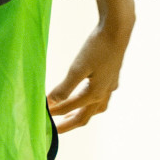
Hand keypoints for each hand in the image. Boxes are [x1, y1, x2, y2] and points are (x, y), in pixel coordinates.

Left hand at [46, 3, 132, 132]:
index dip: (54, 112)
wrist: (118, 30)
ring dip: (82, 115)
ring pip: (96, 108)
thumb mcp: (78, 68)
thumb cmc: (98, 47)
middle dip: (69, 124)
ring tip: (71, 116)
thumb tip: (51, 103)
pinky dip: (91, 103)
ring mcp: (110, 85)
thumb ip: (64, 88)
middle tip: (56, 130)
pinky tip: (88, 96)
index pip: (69, 108)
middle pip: (84, 116)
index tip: (41, 114)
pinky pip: (102, 98)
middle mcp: (104, 93)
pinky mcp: (112, 76)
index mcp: (94, 93)